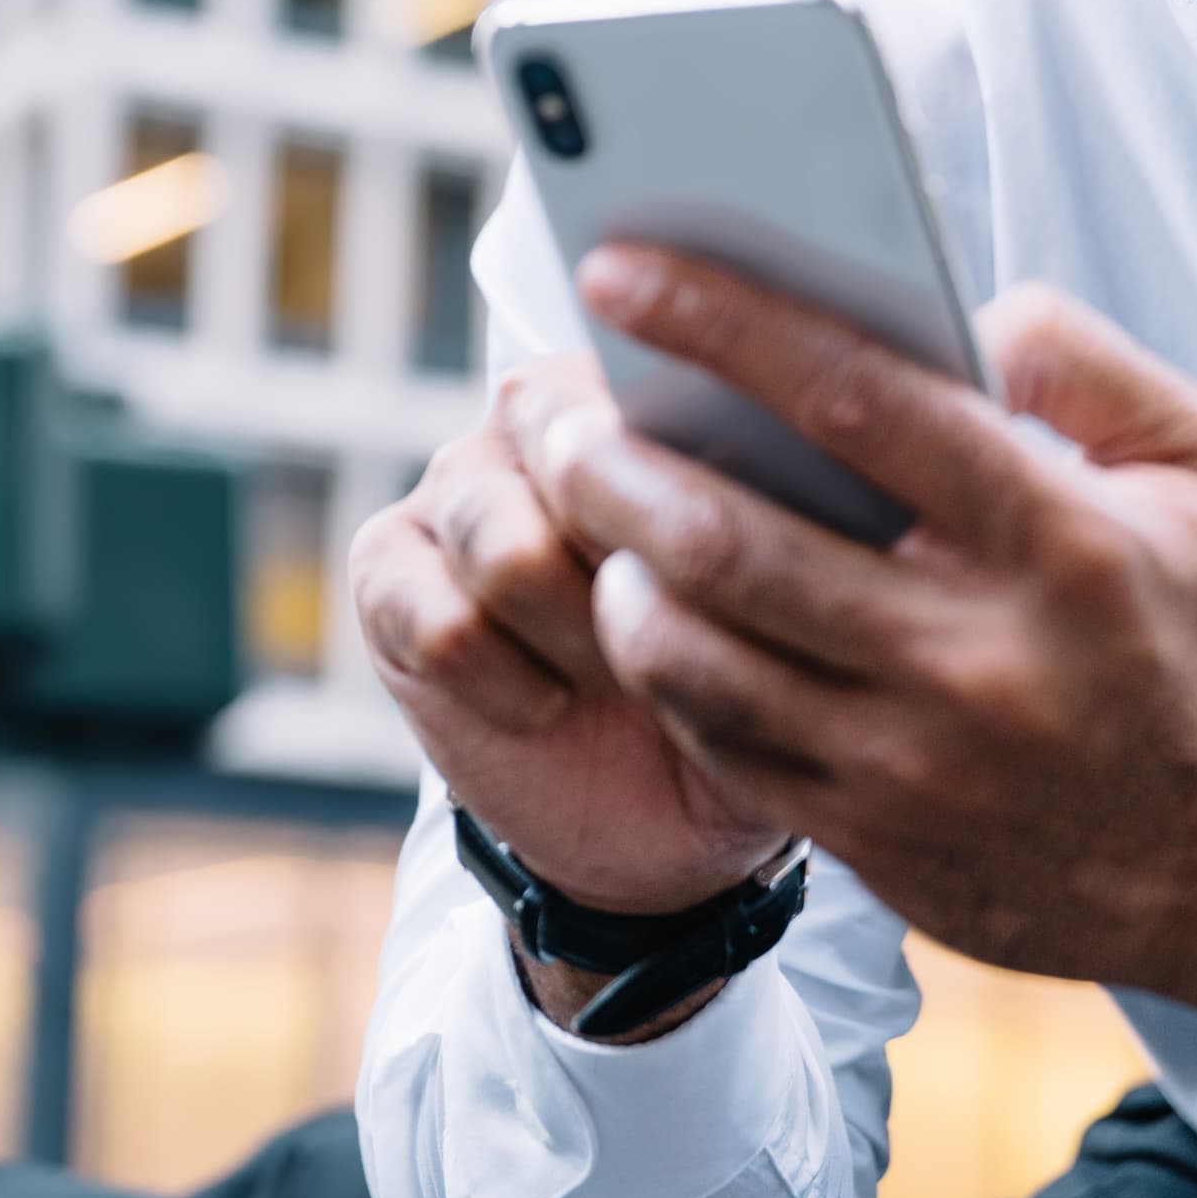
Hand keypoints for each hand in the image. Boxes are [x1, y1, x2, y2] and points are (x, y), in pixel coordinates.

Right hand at [352, 358, 791, 922]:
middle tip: (676, 626)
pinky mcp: (390, 571)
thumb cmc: (757, 679)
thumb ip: (788, 511)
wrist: (677, 816)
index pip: (647, 381)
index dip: (687, 477)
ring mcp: (458, 488)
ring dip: (577, 637)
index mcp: (645, 388)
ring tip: (617, 673)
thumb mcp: (806, 595)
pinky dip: (507, 684)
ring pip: (507, 546)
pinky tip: (548, 705)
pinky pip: (442, 621)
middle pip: (566, 452)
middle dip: (630, 564)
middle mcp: (537, 414)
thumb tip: (794, 459)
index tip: (730, 554)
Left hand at [509, 252, 1196, 993]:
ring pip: (699, 660)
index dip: (722, 323)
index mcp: (1063, 544)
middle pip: (735, 544)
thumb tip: (962, 308)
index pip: (859, 402)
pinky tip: (652, 610)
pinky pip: (724, 747)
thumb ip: (1088, 366)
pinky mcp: (879, 846)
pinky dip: (667, 672)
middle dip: (616, 461)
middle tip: (555, 410)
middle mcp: (980, 662)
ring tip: (593, 512)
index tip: (624, 267)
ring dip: (618, 572)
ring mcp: (917, 769)